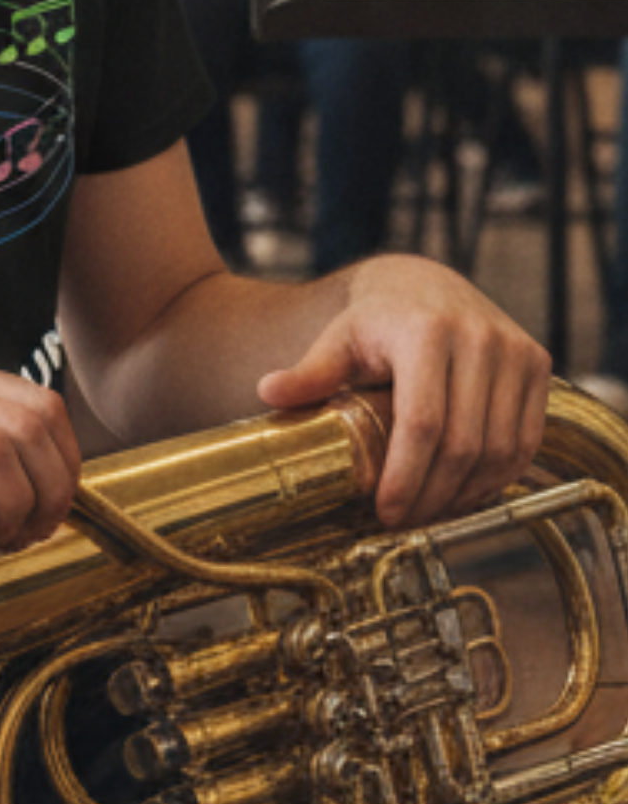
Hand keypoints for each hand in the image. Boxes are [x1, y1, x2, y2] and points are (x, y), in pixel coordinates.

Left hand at [254, 254, 550, 528]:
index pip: (423, 422)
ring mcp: (513, 351)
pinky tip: (467, 489)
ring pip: (499, 448)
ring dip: (467, 492)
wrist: (425, 283)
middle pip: (463, 443)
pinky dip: (499, 474)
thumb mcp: (339, 339)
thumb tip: (267, 393)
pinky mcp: (537, 364)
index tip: (385, 511)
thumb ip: (309, 371)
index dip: (406, 476)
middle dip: (433, 494)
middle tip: (405, 519)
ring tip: (432, 510)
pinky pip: (526, 439)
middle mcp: (478, 338)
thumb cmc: (376, 318)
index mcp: (425, 331)